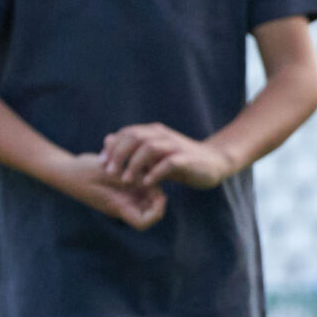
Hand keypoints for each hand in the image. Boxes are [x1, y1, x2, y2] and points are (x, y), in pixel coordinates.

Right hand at [53, 152, 166, 229]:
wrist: (63, 170)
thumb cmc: (82, 171)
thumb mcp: (108, 172)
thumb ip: (131, 177)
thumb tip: (153, 180)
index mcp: (118, 206)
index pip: (144, 222)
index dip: (157, 211)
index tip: (159, 193)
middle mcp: (121, 205)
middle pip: (150, 207)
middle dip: (155, 190)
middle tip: (153, 172)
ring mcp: (120, 197)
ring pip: (145, 194)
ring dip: (147, 180)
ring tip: (142, 164)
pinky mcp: (118, 188)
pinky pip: (136, 185)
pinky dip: (138, 174)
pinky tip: (132, 161)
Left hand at [100, 122, 234, 189]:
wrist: (214, 163)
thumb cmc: (178, 161)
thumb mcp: (152, 155)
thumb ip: (131, 148)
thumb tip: (107, 141)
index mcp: (153, 132)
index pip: (127, 133)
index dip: (112, 147)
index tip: (102, 164)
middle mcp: (163, 135)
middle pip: (135, 137)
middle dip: (119, 154)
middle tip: (110, 172)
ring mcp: (176, 146)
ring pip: (149, 148)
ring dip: (134, 164)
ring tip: (126, 180)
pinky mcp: (187, 159)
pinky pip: (169, 163)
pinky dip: (155, 172)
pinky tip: (146, 183)